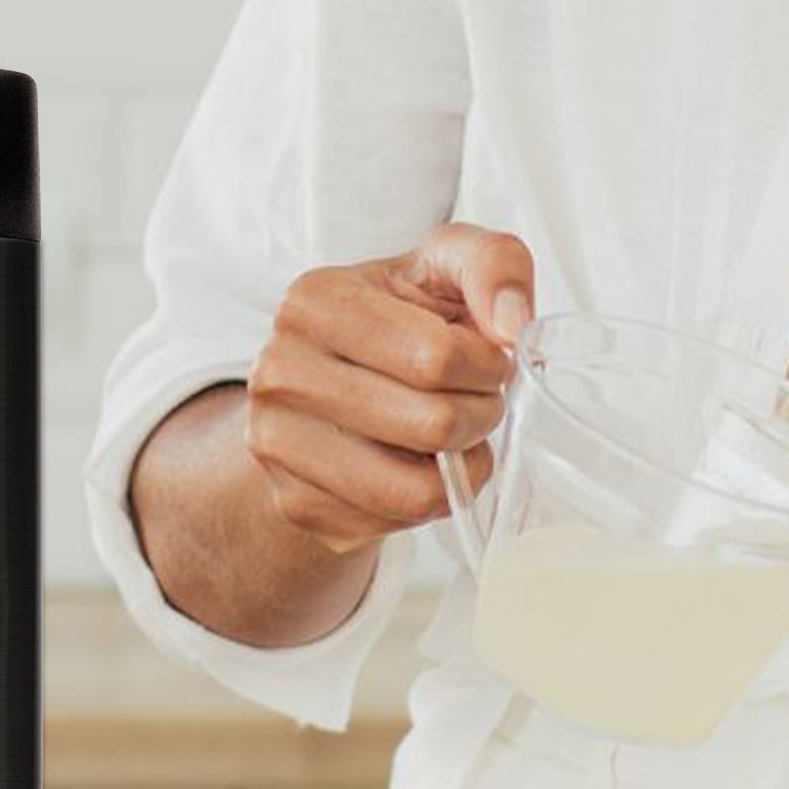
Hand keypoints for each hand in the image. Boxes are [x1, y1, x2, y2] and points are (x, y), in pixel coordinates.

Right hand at [246, 222, 534, 556]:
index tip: (487, 363)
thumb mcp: (443, 269)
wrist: (321, 385)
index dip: (487, 367)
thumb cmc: (393, 325)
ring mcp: (278, 445)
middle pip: (431, 424)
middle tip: (477, 402)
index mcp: (314, 303)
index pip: (436, 357)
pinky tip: (416, 466)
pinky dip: (426, 500)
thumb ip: (494, 265)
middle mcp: (281, 374)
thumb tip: (511, 327)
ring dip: (458, 468)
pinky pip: (393, 524)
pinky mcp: (295, 504)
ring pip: (414, 489)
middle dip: (480, 417)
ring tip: (454, 438)